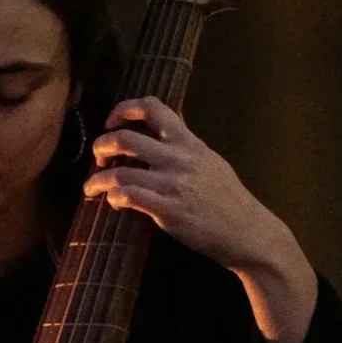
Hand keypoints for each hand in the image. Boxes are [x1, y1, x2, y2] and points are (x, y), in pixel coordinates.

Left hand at [84, 97, 318, 342]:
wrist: (250, 234)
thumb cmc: (229, 202)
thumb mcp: (211, 164)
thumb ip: (186, 150)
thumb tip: (160, 139)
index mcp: (191, 144)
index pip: (154, 108)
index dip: (125, 109)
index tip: (112, 122)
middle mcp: (181, 159)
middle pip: (127, 138)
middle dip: (102, 146)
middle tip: (98, 158)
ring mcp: (175, 185)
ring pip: (120, 172)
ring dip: (97, 179)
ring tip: (91, 188)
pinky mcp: (169, 211)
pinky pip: (129, 196)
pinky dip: (113, 197)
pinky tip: (114, 203)